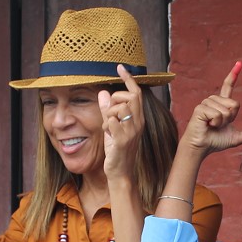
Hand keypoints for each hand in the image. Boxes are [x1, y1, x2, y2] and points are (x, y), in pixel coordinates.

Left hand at [99, 65, 143, 180]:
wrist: (121, 174)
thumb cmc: (117, 151)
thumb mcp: (112, 128)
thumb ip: (108, 110)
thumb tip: (103, 92)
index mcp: (138, 119)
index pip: (136, 93)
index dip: (128, 79)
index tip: (120, 67)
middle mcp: (138, 124)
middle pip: (129, 97)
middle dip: (115, 99)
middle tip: (109, 113)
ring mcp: (132, 132)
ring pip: (119, 108)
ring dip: (109, 114)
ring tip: (108, 126)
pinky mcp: (122, 141)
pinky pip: (112, 122)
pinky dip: (106, 125)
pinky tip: (106, 134)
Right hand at [180, 62, 241, 155]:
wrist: (202, 147)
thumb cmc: (215, 141)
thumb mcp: (234, 138)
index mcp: (221, 104)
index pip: (228, 86)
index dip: (233, 75)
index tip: (239, 63)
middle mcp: (213, 101)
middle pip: (234, 104)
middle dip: (230, 118)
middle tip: (219, 125)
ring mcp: (206, 103)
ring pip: (226, 110)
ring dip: (222, 122)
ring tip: (212, 125)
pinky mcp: (200, 109)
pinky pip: (217, 114)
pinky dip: (216, 123)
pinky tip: (208, 125)